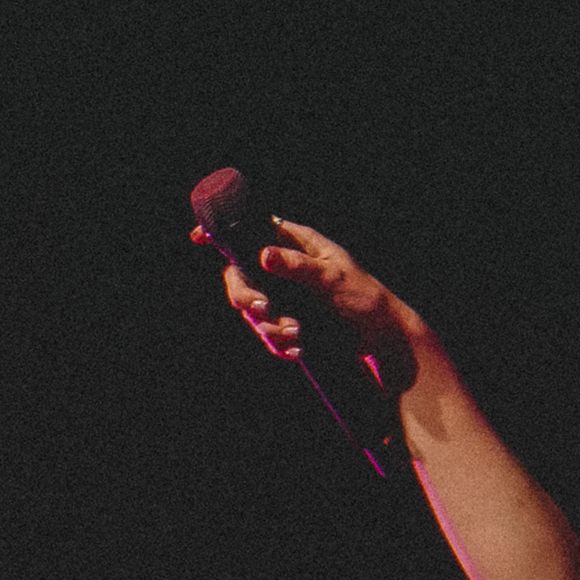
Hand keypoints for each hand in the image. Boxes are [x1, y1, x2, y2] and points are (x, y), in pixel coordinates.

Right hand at [189, 214, 415, 390]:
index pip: (251, 229)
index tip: (197, 237)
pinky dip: (280, 344)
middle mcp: (284, 268)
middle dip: (246, 296)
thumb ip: (297, 266)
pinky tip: (300, 350)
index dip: (222, 232)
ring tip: (298, 334)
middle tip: (264, 310)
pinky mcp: (289, 321)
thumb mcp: (332, 278)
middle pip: (240, 276)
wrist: (381, 336)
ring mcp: (285, 296)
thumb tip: (263, 255)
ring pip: (253, 311)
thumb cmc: (364, 297)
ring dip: (269, 327)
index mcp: (295, 244)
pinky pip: (268, 334)